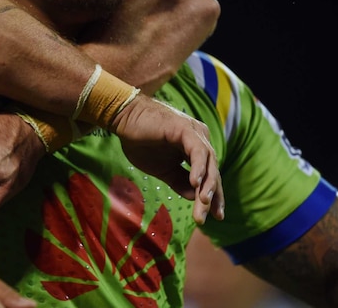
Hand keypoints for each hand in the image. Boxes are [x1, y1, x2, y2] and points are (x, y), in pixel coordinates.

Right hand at [113, 94, 224, 223]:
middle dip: (211, 197)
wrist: (123, 120)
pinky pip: (197, 151)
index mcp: (195, 148)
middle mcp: (200, 139)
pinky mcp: (186, 129)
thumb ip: (179, 181)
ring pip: (209, 163)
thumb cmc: (140, 142)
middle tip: (209, 217)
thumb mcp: (162, 169)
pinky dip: (198, 168)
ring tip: (203, 204)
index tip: (214, 217)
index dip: (213, 197)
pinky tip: (195, 183)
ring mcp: (195, 133)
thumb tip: (194, 197)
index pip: (210, 176)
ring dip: (207, 185)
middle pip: (212, 172)